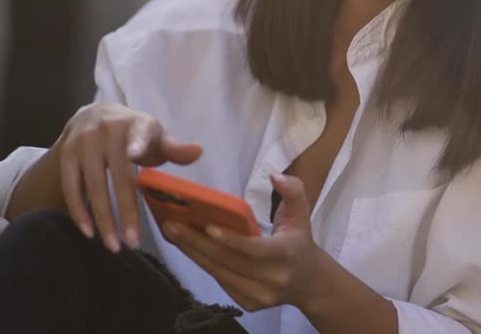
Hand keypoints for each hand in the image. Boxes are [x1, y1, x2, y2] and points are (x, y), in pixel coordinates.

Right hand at [54, 102, 201, 251]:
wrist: (94, 114)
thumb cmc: (135, 133)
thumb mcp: (156, 136)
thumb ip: (175, 149)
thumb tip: (198, 152)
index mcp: (136, 124)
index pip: (139, 132)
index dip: (137, 142)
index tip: (134, 154)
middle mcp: (107, 131)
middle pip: (117, 175)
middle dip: (125, 210)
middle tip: (133, 242)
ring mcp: (83, 143)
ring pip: (92, 185)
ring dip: (102, 218)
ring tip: (113, 245)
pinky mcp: (66, 155)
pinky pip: (70, 187)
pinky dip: (79, 211)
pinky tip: (89, 232)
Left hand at [165, 173, 325, 312]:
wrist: (308, 282)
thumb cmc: (299, 242)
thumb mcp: (302, 214)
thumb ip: (293, 190)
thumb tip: (274, 176)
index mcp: (286, 254)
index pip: (255, 249)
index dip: (230, 239)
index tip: (207, 226)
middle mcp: (272, 279)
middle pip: (228, 261)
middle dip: (197, 242)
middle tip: (172, 224)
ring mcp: (259, 295)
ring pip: (219, 273)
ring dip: (193, 253)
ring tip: (173, 234)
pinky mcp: (248, 304)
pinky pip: (220, 281)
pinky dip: (202, 264)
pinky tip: (188, 249)